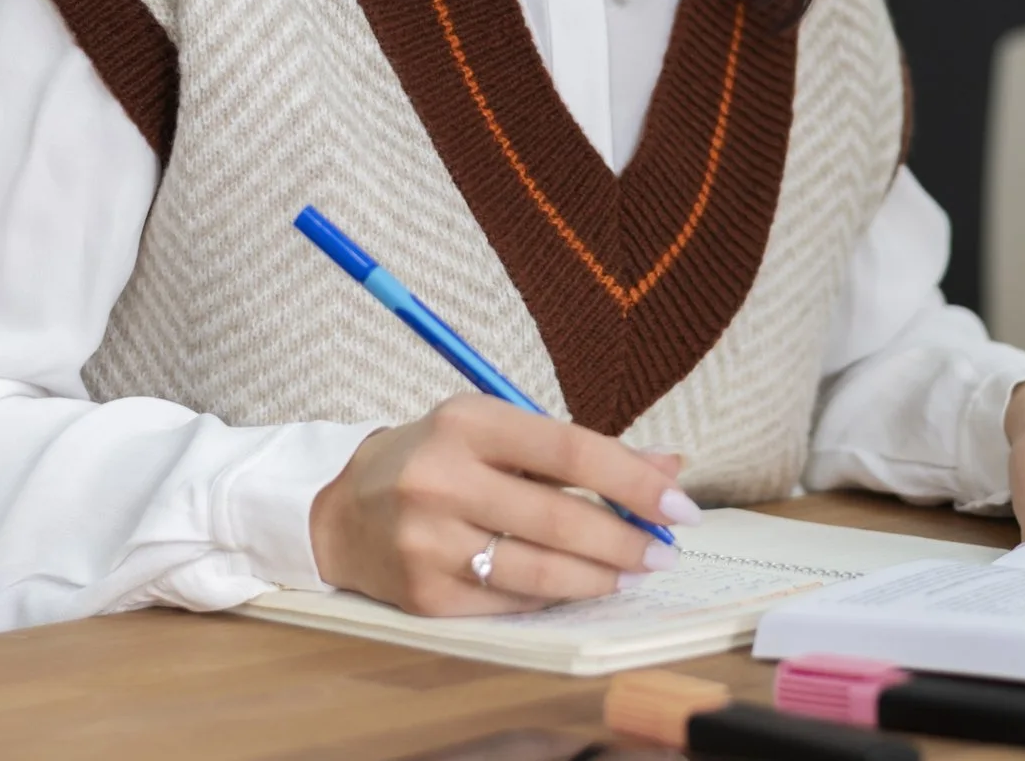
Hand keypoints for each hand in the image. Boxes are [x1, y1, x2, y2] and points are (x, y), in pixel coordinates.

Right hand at [308, 394, 695, 614]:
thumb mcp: (500, 432)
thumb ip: (581, 450)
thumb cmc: (440, 461)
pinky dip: (553, 595)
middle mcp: (441, 480)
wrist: (345, 510)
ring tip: (631, 572)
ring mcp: (427, 542)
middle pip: (559, 519)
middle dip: (626, 540)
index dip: (633, 481)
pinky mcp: (423, 594)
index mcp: (468, 422)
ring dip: (599, 576)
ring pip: (539, 571)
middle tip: (663, 552)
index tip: (679, 505)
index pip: (570, 451)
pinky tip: (578, 585)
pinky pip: (509, 602)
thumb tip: (669, 469)